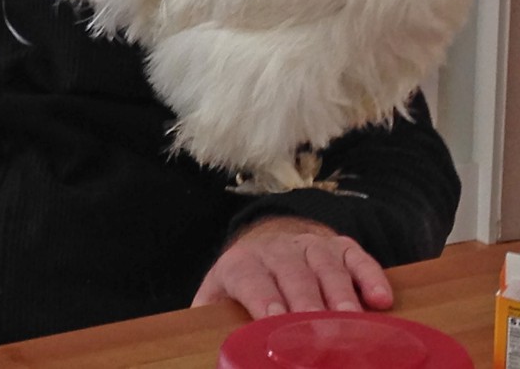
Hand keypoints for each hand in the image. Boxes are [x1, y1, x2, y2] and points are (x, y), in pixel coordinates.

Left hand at [192, 216, 393, 318]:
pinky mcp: (339, 247)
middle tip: (319, 330)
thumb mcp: (219, 295)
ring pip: (326, 266)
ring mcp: (310, 246)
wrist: (268, 239)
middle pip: (293, 273)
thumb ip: (211, 318)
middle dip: (306, 302)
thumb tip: (211, 352)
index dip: (263, 298)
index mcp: (243, 263)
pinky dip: (370, 275)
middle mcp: (277, 250)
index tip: (275, 320)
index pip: (251, 278)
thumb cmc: (245, 282)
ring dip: (341, 294)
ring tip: (353, 323)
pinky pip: (356, 257)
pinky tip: (380, 299)